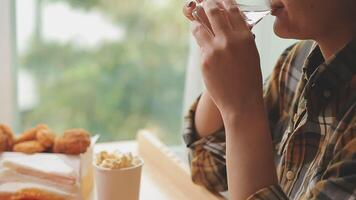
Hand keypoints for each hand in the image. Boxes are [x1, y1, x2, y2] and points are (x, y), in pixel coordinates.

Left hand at [190, 0, 262, 117]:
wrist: (241, 103)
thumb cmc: (248, 79)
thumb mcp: (250, 54)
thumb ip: (240, 37)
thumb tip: (227, 23)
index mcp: (245, 37)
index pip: (232, 10)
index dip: (224, 2)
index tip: (220, 0)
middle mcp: (230, 40)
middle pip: (213, 12)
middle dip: (207, 4)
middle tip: (204, 3)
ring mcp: (215, 50)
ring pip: (199, 26)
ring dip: (196, 21)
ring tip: (195, 20)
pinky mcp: (204, 60)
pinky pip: (199, 45)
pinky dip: (200, 41)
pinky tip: (201, 41)